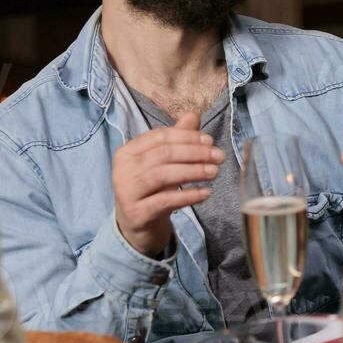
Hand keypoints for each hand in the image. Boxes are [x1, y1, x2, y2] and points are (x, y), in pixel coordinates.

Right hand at [111, 112, 222, 257]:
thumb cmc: (152, 189)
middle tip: (219, 156)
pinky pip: (165, 201)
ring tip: (214, 172)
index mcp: (128, 152)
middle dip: (195, 153)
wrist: (136, 226)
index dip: (187, 137)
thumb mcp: (163, 163)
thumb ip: (176, 140)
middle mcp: (123, 170)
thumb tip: (193, 115)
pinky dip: (188, 195)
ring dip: (193, 171)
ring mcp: (127, 192)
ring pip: (163, 175)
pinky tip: (206, 193)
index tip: (210, 141)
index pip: (160, 137)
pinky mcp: (136, 213)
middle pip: (163, 154)